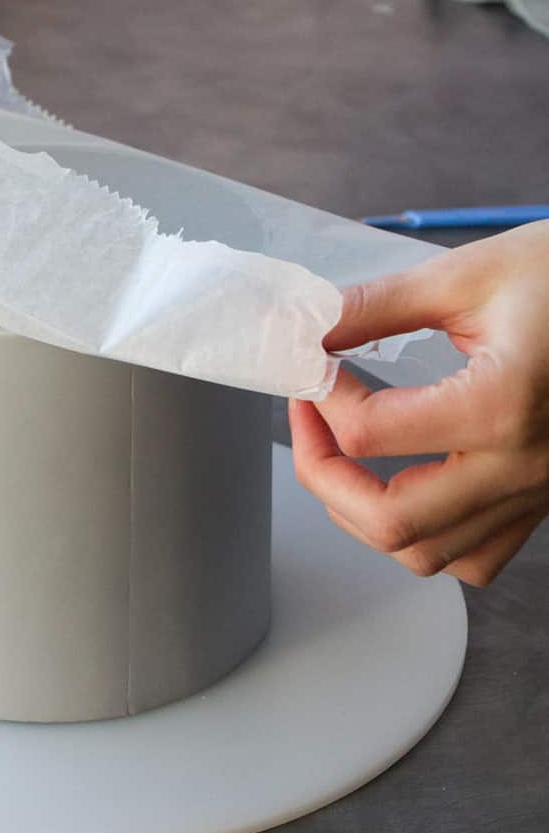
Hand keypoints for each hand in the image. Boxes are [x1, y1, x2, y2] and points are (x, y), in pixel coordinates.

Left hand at [289, 222, 548, 585]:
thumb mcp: (467, 274)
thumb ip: (377, 306)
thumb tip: (310, 326)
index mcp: (500, 406)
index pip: (372, 433)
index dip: (319, 397)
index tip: (312, 364)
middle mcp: (520, 467)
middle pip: (390, 522)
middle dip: (324, 475)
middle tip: (308, 419)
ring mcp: (536, 493)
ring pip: (426, 555)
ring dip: (363, 515)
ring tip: (342, 455)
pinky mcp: (543, 501)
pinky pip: (473, 557)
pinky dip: (424, 538)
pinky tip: (406, 486)